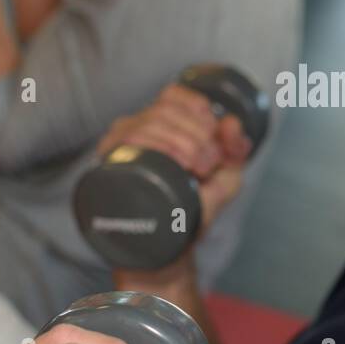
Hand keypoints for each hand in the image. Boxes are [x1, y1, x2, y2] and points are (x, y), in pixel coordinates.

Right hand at [97, 83, 251, 234]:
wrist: (168, 248)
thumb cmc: (193, 210)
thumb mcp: (225, 177)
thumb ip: (234, 148)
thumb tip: (232, 123)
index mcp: (161, 126)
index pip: (173, 95)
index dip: (198, 109)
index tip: (213, 135)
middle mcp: (136, 129)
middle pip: (166, 108)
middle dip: (197, 134)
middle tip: (209, 165)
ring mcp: (120, 146)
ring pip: (150, 122)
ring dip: (184, 143)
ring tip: (197, 171)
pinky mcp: (110, 164)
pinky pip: (131, 140)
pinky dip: (162, 148)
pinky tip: (178, 167)